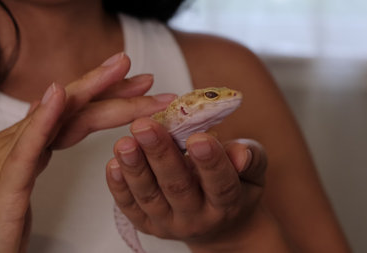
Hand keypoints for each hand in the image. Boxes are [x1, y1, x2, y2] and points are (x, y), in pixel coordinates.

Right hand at [0, 53, 174, 252]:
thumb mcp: (27, 176)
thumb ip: (43, 149)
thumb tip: (67, 126)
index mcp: (32, 142)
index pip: (77, 112)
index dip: (110, 95)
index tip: (142, 86)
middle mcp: (21, 141)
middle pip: (73, 107)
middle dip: (111, 87)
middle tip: (147, 77)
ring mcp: (11, 156)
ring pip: (57, 117)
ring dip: (90, 90)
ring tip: (117, 69)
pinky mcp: (6, 181)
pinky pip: (28, 146)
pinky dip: (44, 118)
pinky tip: (58, 96)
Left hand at [106, 117, 272, 250]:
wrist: (220, 227)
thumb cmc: (238, 190)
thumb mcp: (253, 174)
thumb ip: (251, 159)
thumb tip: (241, 152)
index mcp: (227, 205)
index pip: (221, 184)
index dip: (211, 162)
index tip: (198, 137)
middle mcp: (197, 219)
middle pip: (178, 188)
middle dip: (160, 155)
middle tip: (145, 126)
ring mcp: (169, 224)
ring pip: (150, 197)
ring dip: (135, 169)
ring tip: (125, 142)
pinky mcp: (148, 225)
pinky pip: (131, 208)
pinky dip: (119, 187)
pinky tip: (113, 164)